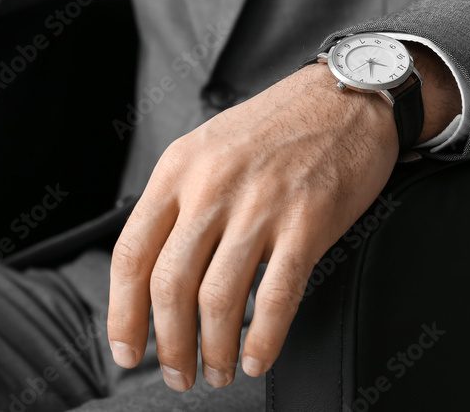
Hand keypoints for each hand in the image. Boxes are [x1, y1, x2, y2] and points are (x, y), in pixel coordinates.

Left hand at [107, 45, 458, 391]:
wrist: (345, 96)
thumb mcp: (208, 147)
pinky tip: (256, 359)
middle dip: (169, 345)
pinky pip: (276, 296)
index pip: (131, 254)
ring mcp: (260, 204)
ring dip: (212, 350)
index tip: (128, 350)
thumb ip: (179, 200)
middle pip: (169, 286)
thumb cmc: (278, 126)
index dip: (123, 314)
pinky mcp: (307, 221)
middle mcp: (212, 185)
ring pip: (218, 299)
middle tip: (178, 373)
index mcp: (178, 168)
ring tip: (217, 372)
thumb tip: (155, 271)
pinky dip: (262, 339)